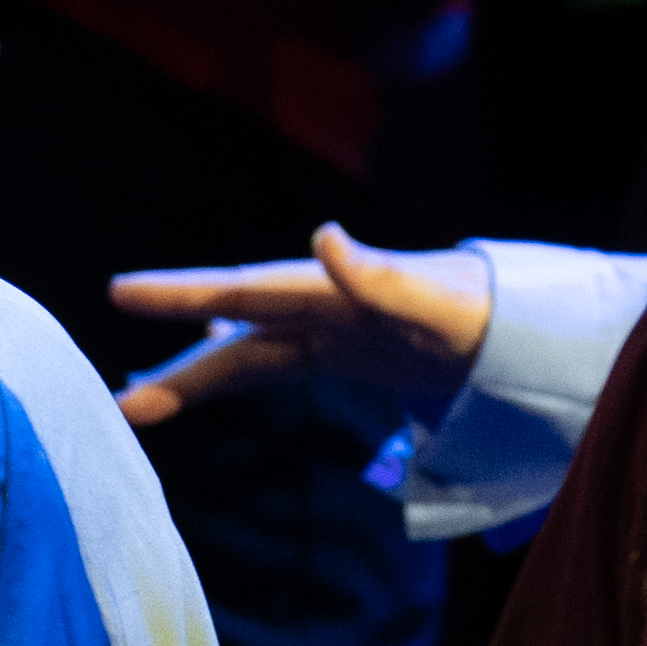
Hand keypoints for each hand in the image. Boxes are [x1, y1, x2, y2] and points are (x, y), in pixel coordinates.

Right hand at [106, 224, 502, 427]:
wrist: (538, 328)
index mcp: (336, 293)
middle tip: (108, 393)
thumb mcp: (443, 304)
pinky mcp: (350, 355)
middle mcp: (324, 306)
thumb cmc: (495, 315)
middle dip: (172, 359)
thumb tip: (323, 236)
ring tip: (131, 409)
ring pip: (244, 355)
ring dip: (189, 378)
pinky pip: (273, 365)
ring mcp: (333, 331)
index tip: (122, 291)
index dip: (184, 293)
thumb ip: (384, 277)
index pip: (247, 292)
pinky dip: (230, 370)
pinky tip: (198, 377)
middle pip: (232, 331)